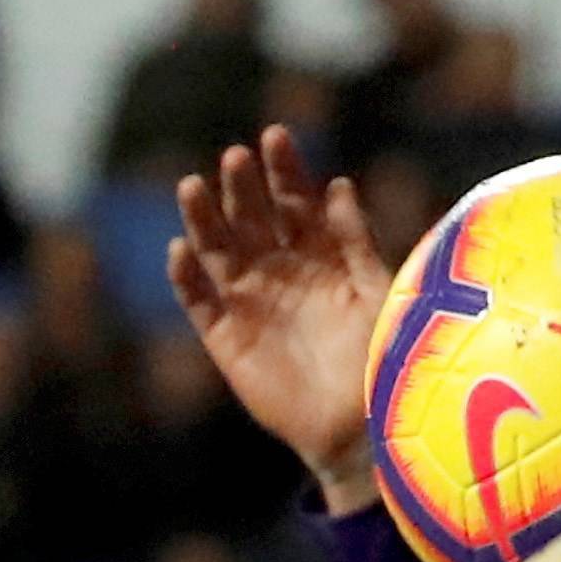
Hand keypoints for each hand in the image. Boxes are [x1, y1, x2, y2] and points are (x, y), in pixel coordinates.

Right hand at [169, 129, 391, 512]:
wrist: (360, 426)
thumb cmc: (380, 356)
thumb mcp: (378, 289)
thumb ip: (356, 240)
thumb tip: (338, 185)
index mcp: (319, 253)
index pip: (295, 200)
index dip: (285, 169)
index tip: (275, 135)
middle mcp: (280, 272)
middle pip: (252, 218)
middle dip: (242, 187)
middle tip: (234, 158)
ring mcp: (249, 304)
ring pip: (219, 252)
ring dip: (204, 220)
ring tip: (191, 187)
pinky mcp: (225, 341)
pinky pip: (199, 303)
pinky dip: (186, 279)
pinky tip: (180, 251)